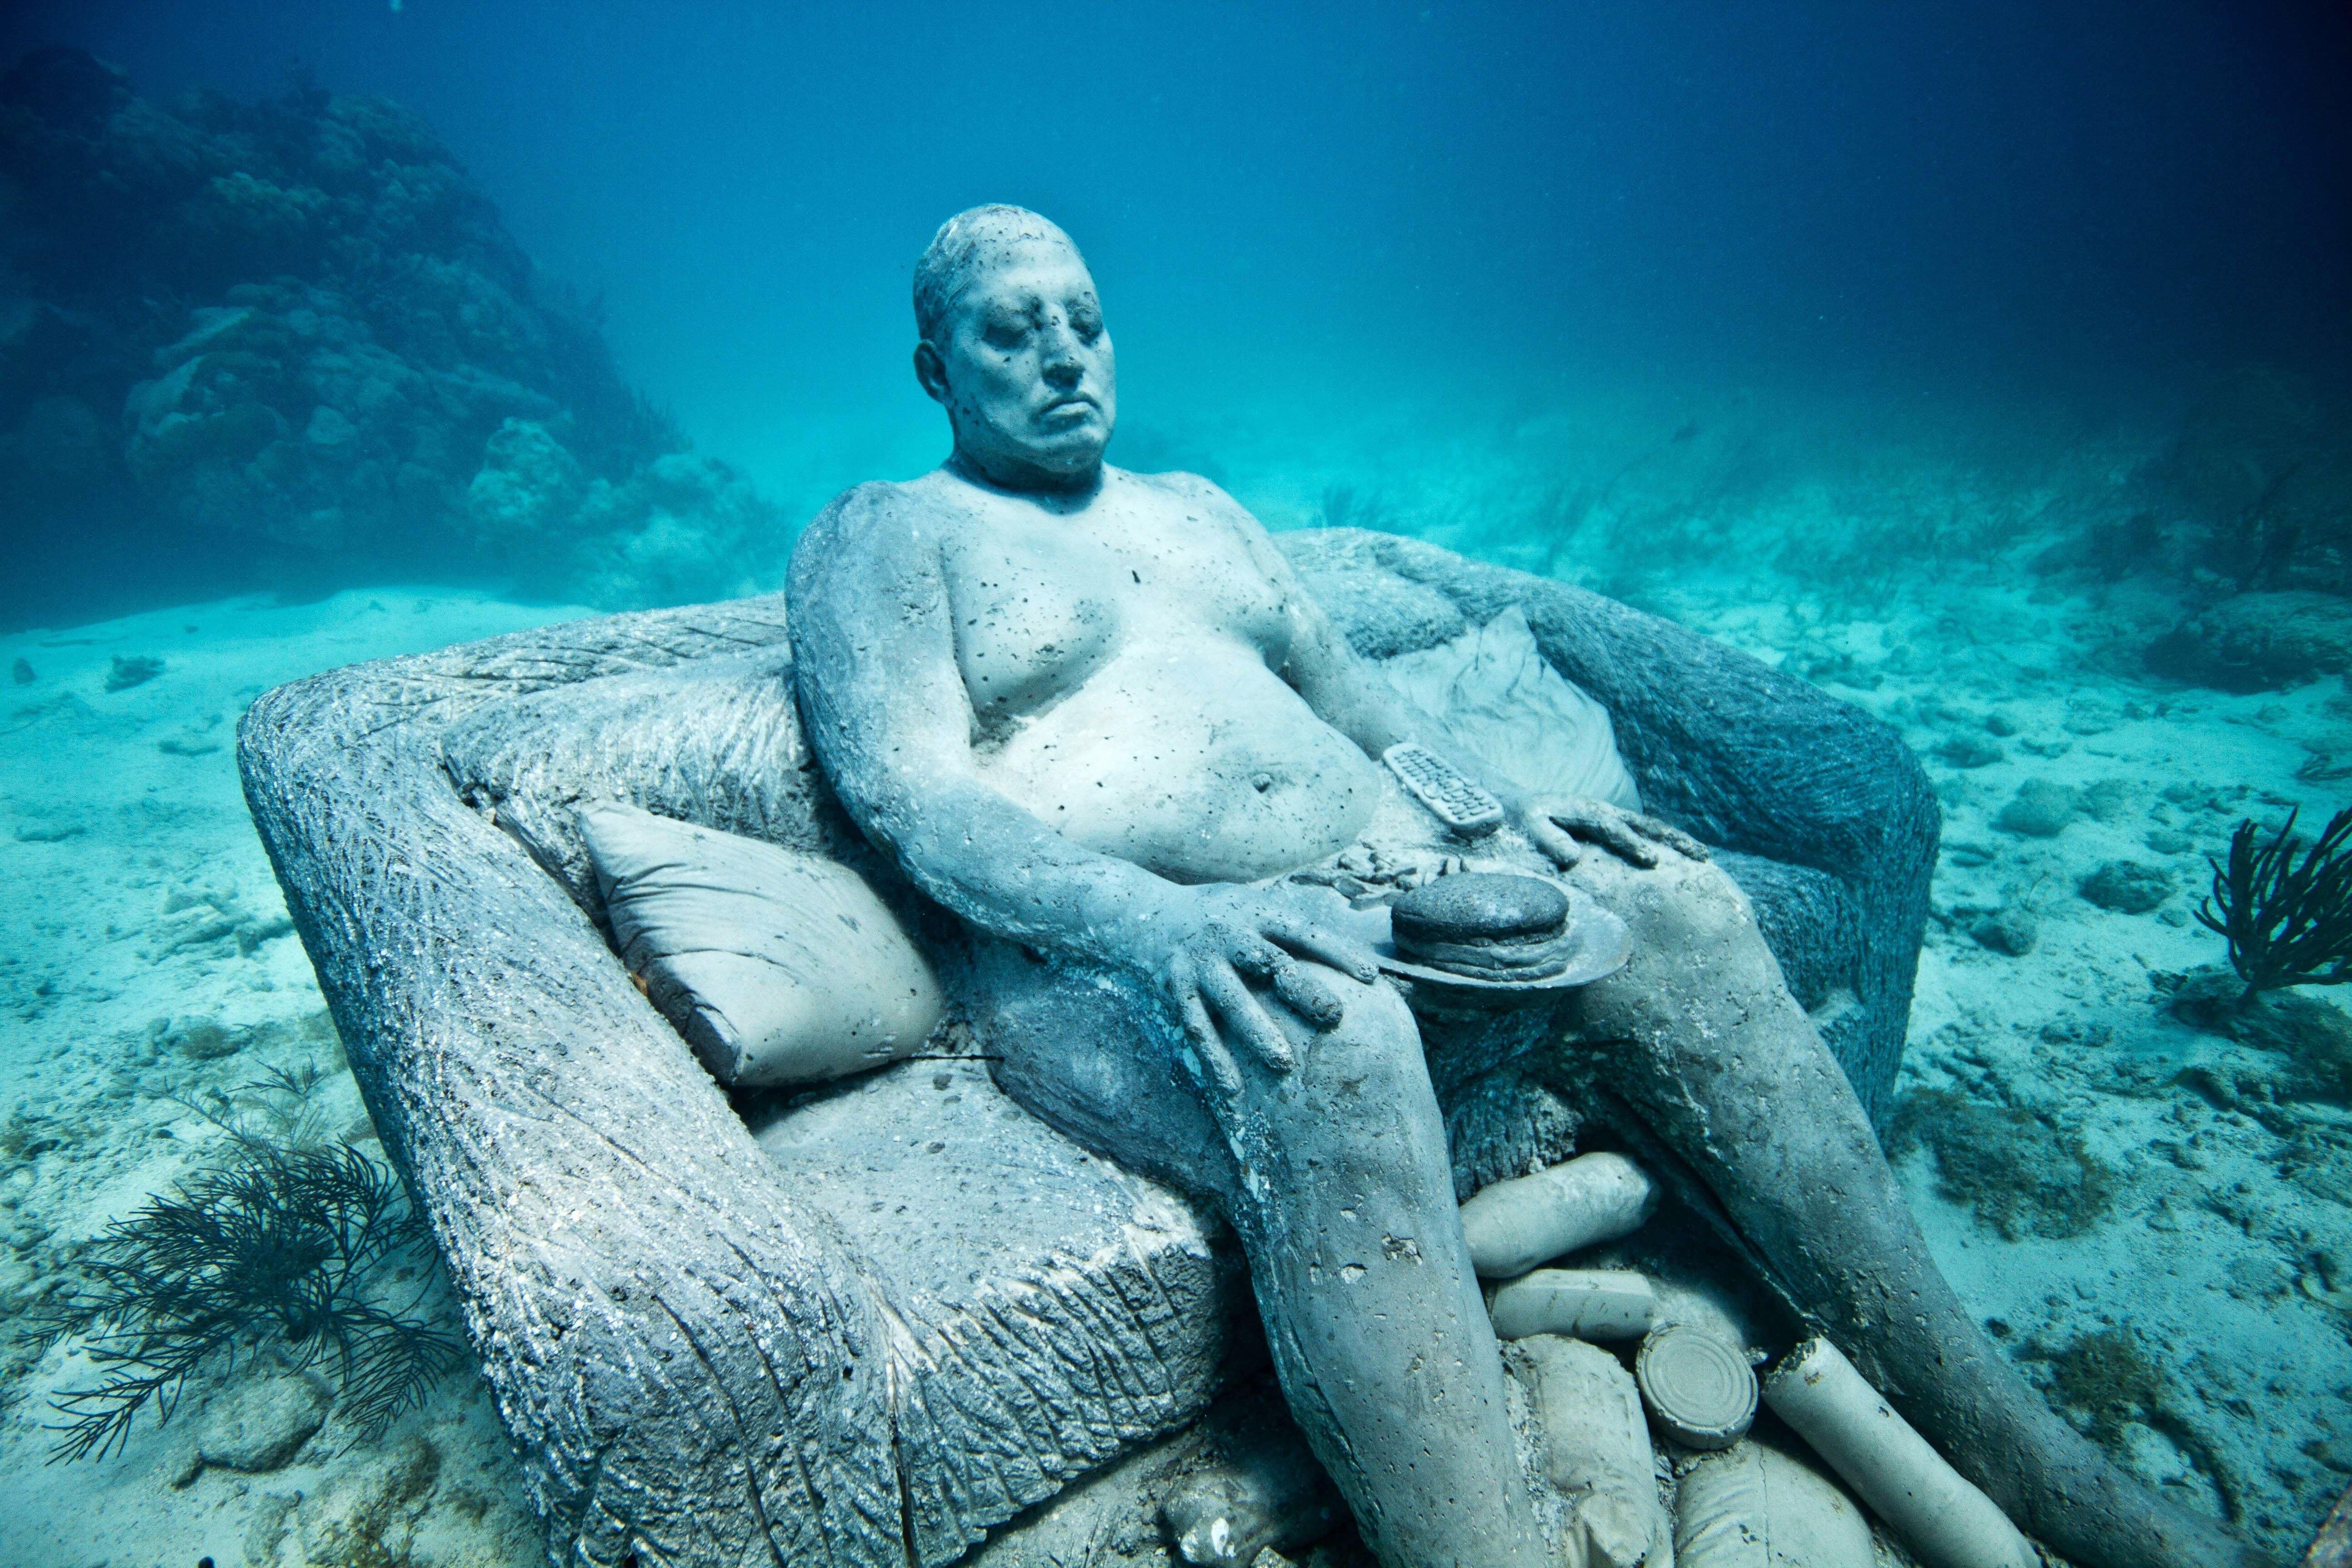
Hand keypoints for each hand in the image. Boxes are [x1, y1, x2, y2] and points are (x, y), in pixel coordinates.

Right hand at [1146, 884, 1381, 1099]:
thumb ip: (1289, 929)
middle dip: (1302, 989)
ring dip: (1256, 1032)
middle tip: (1334, 1016)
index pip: (1303, 931)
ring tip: (1283, 1064)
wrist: (1140, 913)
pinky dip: (1214, 1059)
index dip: (1338, 951)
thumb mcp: (1249, 905)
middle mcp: (1227, 935)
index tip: (1372, 976)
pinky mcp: (1176, 990)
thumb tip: (1352, 954)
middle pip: (1270, 963)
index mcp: (1253, 912)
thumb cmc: (1213, 915)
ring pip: (1231, 1000)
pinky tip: (1232, 1090)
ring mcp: (1200, 964)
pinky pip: (1197, 1029)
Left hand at [1520, 794, 1709, 869]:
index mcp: (1586, 812)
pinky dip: (1666, 844)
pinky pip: (1645, 834)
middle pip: (1646, 824)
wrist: (1520, 803)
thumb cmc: (1524, 818)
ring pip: (1652, 828)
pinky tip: (1683, 860)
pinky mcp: (1614, 827)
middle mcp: (1606, 812)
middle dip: (1673, 840)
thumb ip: (1547, 838)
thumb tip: (1572, 856)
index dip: (1632, 842)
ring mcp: (1613, 818)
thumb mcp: (1530, 825)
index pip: (1613, 828)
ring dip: (1678, 841)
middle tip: (1700, 856)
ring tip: (1704, 857)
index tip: (1651, 859)